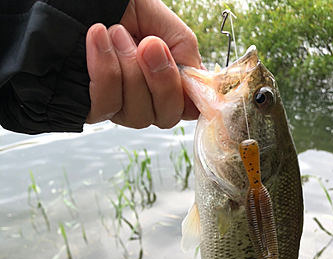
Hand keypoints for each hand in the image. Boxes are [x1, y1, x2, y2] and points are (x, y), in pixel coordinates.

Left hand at [85, 0, 200, 128]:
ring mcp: (119, 108)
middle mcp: (144, 100)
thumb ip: (185, 50)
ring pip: (138, 115)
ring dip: (129, 69)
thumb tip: (198, 81)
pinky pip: (107, 106)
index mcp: (165, 81)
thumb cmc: (119, 8)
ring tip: (117, 33)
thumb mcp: (162, 21)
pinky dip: (106, 70)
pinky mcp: (92, 108)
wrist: (77, 1)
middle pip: (167, 117)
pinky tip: (99, 38)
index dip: (193, 96)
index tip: (184, 69)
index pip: (190, 108)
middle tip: (149, 44)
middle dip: (162, 81)